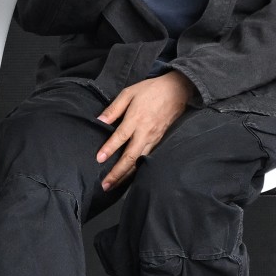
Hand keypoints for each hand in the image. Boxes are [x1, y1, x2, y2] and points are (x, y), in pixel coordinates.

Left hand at [95, 71, 195, 190]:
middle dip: (117, 173)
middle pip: (130, 157)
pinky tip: (129, 176)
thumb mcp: (129, 93)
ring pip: (139, 162)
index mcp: (135, 118)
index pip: (120, 137)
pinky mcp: (159, 141)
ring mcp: (153, 139)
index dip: (109, 149)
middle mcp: (144, 132)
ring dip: (126, 175)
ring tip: (114, 185)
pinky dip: (137, 169)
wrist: (176, 91)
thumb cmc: (150, 90)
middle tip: (105, 185)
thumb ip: (114, 108)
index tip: (99, 159)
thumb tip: (100, 120)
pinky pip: (147, 158)